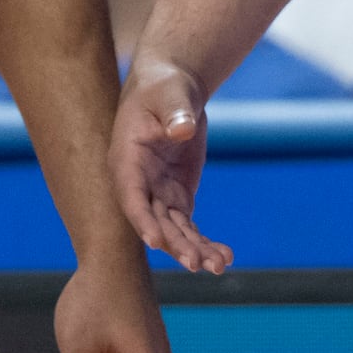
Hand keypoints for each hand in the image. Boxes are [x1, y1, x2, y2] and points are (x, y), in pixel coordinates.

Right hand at [109, 58, 231, 273]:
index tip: (155, 240)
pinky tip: (225, 257)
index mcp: (127, 159)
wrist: (173, 90)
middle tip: (197, 264)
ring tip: (220, 266)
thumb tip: (181, 130)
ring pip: (173, 230)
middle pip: (153, 220)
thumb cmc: (165, 87)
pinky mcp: (176, 198)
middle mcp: (138, 183)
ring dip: (193, 249)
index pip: (131, 194)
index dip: (141, 218)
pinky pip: (189, 226)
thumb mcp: (170, 94)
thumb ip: (175, 113)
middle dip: (174, 243)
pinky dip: (204, 241)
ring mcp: (157, 194)